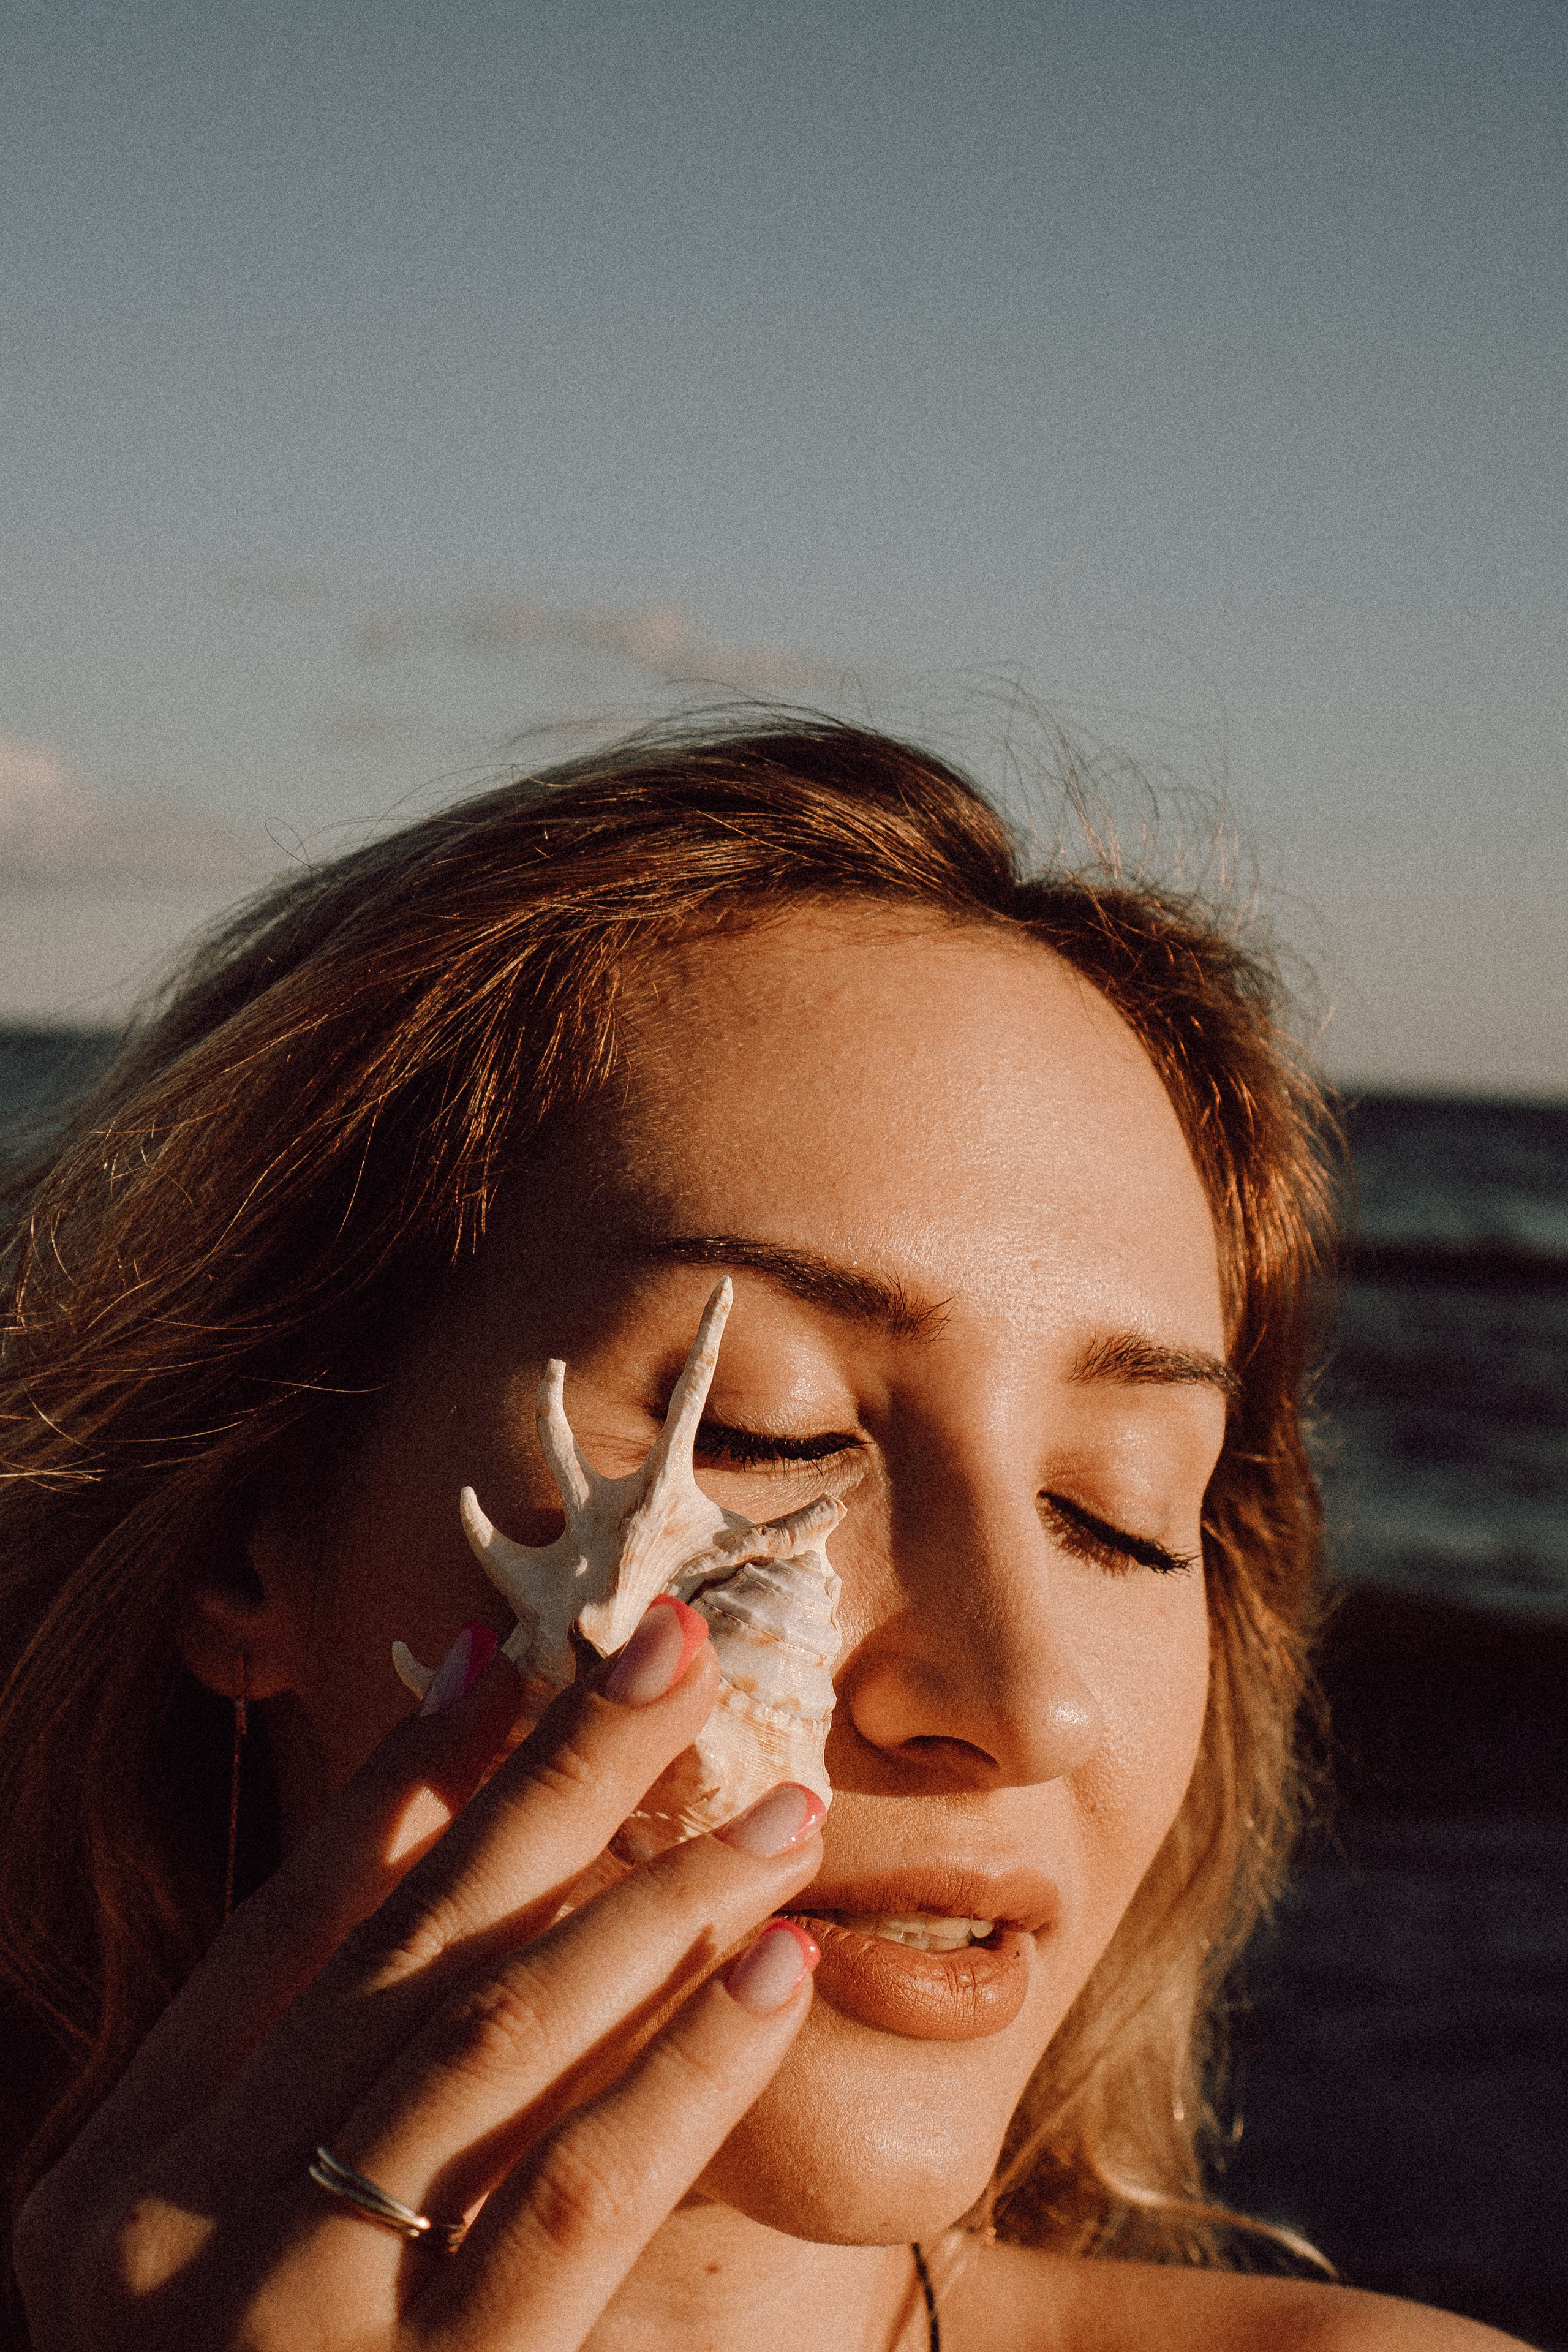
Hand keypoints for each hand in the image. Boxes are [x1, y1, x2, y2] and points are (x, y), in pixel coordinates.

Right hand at [15, 1601, 824, 2349]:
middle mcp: (179, 2224)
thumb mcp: (182, 2285)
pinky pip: (571, 2200)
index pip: (293, 1921)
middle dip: (553, 1776)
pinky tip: (772, 1973)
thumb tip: (451, 1918)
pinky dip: (680, 2070)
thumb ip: (283, 2126)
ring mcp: (289, 2315)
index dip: (414, 1774)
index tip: (515, 1650)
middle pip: (410, 1943)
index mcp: (114, 2177)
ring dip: (654, 1903)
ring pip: (501, 2040)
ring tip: (778, 1808)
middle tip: (679, 1648)